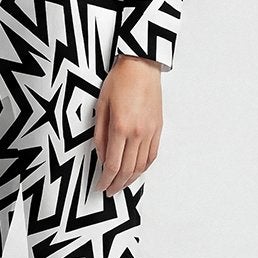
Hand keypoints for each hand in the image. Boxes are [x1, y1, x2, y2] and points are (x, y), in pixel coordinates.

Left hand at [93, 56, 162, 194]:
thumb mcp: (101, 106)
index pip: (112, 164)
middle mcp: (137, 133)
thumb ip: (99, 134)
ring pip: (141, 166)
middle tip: (109, 191)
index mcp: (120, 127)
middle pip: (127, 170)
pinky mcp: (158, 129)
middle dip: (117, 184)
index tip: (100, 186)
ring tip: (121, 186)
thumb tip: (101, 156)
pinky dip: (143, 167)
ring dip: (131, 180)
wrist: (141, 66)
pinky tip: (136, 172)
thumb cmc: (119, 81)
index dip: (105, 180)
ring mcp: (150, 132)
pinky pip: (151, 155)